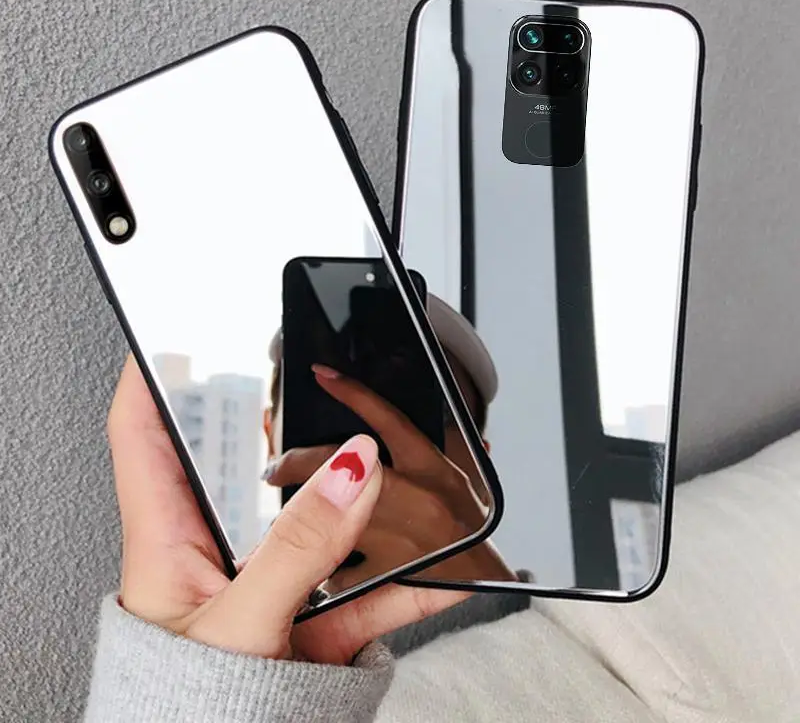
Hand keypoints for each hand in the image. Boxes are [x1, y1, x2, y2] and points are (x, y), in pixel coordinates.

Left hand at [109, 355, 472, 665]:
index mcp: (166, 541)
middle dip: (268, 421)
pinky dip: (407, 585)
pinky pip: (366, 590)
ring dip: (360, 502)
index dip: (151, 377)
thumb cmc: (187, 713)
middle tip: (294, 381)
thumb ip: (295, 549)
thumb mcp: (237, 626)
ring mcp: (270, 585)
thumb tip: (348, 473)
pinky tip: (439, 575)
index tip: (170, 332)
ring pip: (317, 522)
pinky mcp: (312, 622)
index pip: (143, 436)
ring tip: (390, 468)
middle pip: (239, 464)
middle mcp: (217, 554)